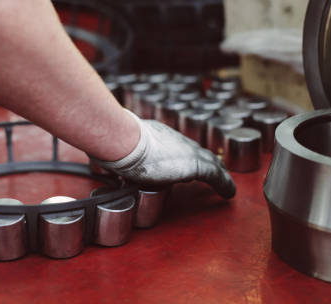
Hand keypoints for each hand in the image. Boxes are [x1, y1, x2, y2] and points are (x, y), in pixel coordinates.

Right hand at [91, 113, 235, 198]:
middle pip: (198, 152)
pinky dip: (224, 184)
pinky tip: (229, 193)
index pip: (179, 146)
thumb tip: (101, 160)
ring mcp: (186, 151)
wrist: (123, 139)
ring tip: (225, 185)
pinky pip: (215, 175)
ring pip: (210, 162)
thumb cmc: (114, 142)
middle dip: (208, 163)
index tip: (188, 165)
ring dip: (218, 174)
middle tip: (215, 174)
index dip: (187, 156)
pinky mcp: (193, 164)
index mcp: (159, 136)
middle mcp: (176, 140)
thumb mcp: (117, 147)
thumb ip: (116, 153)